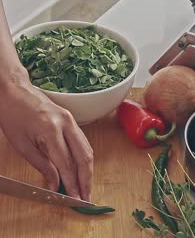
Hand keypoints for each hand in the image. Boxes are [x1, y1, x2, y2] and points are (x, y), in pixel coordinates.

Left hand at [0, 81, 93, 200]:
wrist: (14, 91)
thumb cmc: (12, 115)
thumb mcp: (22, 144)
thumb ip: (42, 165)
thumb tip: (54, 183)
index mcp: (51, 130)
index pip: (67, 163)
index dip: (72, 183)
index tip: (75, 198)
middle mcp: (67, 124)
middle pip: (84, 157)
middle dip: (86, 180)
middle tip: (86, 198)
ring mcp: (72, 121)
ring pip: (88, 150)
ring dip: (88, 171)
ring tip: (85, 188)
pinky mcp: (73, 121)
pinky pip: (83, 143)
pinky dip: (84, 160)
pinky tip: (82, 171)